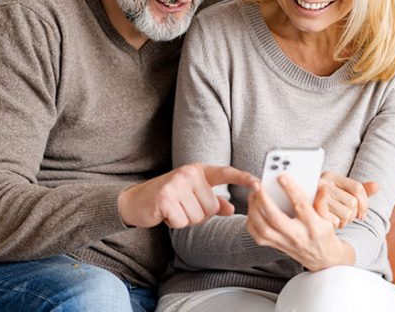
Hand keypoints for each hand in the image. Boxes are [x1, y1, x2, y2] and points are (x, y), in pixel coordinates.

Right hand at [118, 164, 256, 228]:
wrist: (136, 201)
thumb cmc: (168, 198)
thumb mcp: (192, 196)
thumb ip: (212, 201)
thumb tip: (231, 208)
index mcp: (198, 171)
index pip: (224, 173)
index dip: (242, 177)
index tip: (258, 182)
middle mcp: (189, 174)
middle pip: (211, 207)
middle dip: (198, 214)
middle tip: (181, 206)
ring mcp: (176, 184)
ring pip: (198, 217)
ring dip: (185, 219)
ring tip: (173, 209)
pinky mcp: (166, 198)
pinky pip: (183, 222)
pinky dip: (175, 223)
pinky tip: (166, 214)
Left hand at [246, 174, 354, 270]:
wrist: (322, 258)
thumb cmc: (324, 234)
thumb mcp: (328, 217)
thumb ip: (322, 201)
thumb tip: (320, 184)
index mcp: (313, 225)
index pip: (300, 205)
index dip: (290, 190)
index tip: (281, 177)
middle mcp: (297, 235)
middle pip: (275, 218)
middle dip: (263, 200)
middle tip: (257, 185)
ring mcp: (285, 243)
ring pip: (263, 229)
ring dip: (254, 210)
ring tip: (253, 194)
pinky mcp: (276, 246)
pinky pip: (258, 236)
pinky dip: (251, 222)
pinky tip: (252, 209)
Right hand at [315, 172, 377, 227]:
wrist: (300, 211)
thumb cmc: (324, 204)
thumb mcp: (341, 193)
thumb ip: (360, 191)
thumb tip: (377, 186)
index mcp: (331, 176)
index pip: (358, 188)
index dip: (364, 204)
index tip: (362, 215)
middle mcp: (324, 183)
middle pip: (353, 203)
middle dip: (351, 215)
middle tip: (341, 216)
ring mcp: (318, 196)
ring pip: (346, 214)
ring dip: (343, 221)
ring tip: (334, 219)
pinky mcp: (314, 211)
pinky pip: (336, 222)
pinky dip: (334, 226)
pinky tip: (327, 223)